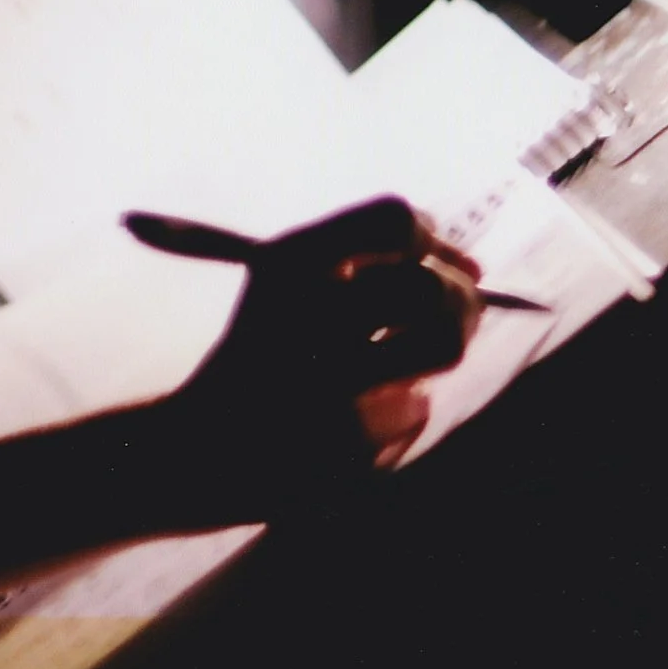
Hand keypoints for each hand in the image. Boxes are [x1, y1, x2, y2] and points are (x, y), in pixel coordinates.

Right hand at [165, 196, 482, 512]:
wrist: (197, 450)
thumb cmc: (253, 361)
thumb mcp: (286, 288)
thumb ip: (364, 267)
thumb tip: (470, 268)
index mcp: (291, 257)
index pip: (396, 218)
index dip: (433, 242)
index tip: (439, 267)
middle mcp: (313, 303)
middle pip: (431, 282)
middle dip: (458, 303)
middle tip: (446, 325)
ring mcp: (336, 370)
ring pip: (442, 341)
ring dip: (434, 353)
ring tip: (401, 367)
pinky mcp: (355, 430)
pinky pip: (416, 406)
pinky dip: (399, 412)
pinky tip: (355, 420)